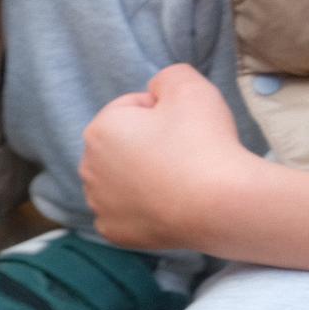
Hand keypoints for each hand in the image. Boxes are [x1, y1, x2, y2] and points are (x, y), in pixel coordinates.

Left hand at [80, 63, 261, 252]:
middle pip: (124, 145)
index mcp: (99, 130)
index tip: (185, 127)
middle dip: (149, 143)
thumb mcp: (189, 86)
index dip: (164, 111)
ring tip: (179, 179)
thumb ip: (167, 77)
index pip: (132, 108)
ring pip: (124, 179)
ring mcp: (98, 204)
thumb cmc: (203, 142)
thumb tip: (156, 90)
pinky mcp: (113, 232)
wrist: (220, 204)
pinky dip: (146, 207)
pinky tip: (169, 204)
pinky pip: (128, 211)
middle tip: (185, 153)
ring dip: (145, 175)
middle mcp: (88, 169)